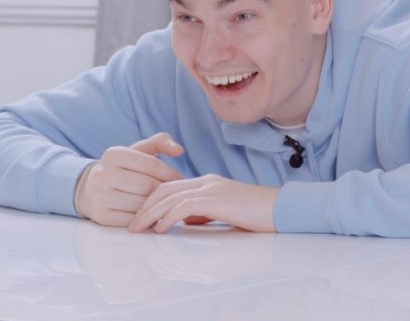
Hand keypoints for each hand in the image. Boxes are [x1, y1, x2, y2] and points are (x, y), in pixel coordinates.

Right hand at [75, 132, 183, 226]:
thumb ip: (161, 142)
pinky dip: (146, 220)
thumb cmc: (124, 168)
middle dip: (165, 191)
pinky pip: (133, 220)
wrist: (91, 189)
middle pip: (147, 186)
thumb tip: (180, 150)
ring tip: (166, 204)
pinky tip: (153, 216)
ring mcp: (99, 196)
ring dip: (157, 206)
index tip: (180, 179)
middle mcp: (103, 174)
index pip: (150, 164)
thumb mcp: (139, 150)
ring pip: (141, 204)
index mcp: (114, 154)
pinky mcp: (101, 216)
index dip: (170, 172)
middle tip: (175, 194)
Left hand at [127, 174, 279, 233]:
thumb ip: (204, 212)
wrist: (278, 208)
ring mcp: (211, 189)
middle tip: (131, 224)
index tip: (140, 216)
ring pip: (171, 197)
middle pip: (165, 188)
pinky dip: (168, 217)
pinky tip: (160, 229)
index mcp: (207, 182)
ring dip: (150, 213)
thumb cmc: (254, 212)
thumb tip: (186, 221)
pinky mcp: (216, 200)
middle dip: (145, 206)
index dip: (152, 200)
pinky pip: (185, 206)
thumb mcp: (224, 210)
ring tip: (138, 228)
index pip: (171, 186)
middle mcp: (206, 181)